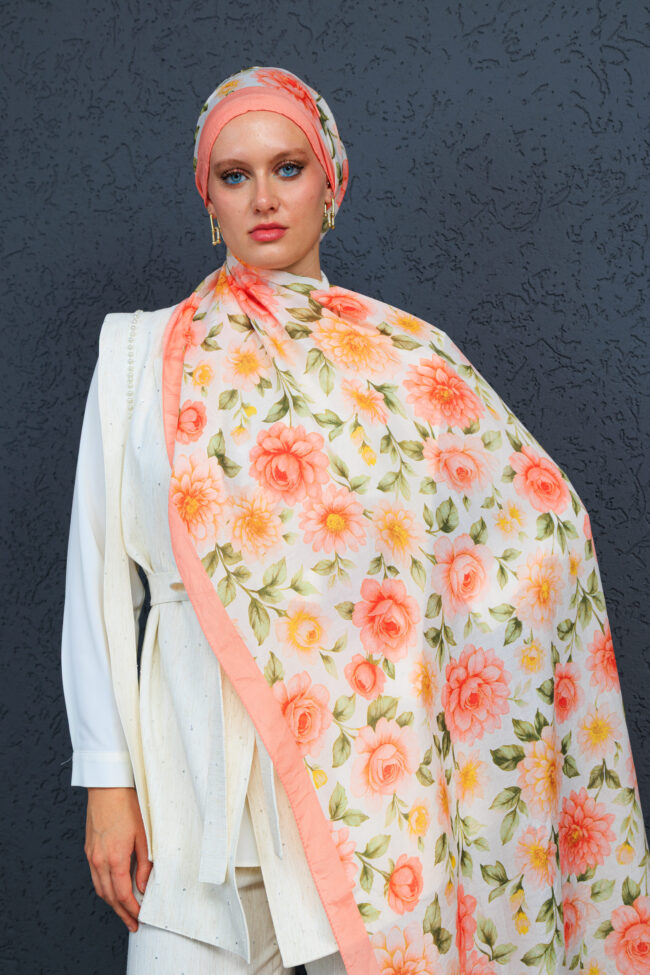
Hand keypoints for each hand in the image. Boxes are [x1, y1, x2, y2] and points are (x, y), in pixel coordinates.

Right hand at [85, 787, 152, 932]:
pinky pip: (95, 876)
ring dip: (112, 903)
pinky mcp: (89, 849)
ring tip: (124, 911)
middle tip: (133, 923)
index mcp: (115, 858)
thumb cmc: (129, 806)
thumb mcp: (144, 835)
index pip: (123, 894)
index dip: (132, 910)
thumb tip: (143, 888)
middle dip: (122, 913)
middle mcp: (99, 860)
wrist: (108, 786)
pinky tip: (113, 889)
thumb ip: (144, 864)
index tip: (140, 919)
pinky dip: (104, 888)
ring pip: (100, 888)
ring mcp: (91, 855)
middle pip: (109, 897)